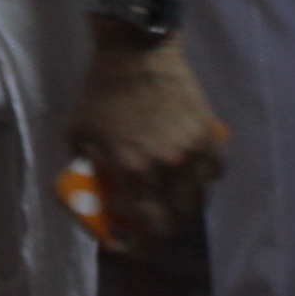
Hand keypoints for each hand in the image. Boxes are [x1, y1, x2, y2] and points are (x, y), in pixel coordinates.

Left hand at [68, 41, 227, 250]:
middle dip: (164, 232)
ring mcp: (193, 151)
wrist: (135, 50)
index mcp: (133, 169)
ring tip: (170, 201)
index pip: (148, 228)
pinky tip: (189, 174)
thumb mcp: (78, 133)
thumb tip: (92, 196)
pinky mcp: (210, 134)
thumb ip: (86, 168)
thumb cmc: (101, 90)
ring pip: (200, 201)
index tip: (129, 243)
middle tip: (152, 226)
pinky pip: (215, 172)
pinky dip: (204, 180)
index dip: (139, 245)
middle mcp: (168, 167)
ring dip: (184, 208)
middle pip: (179, 222)